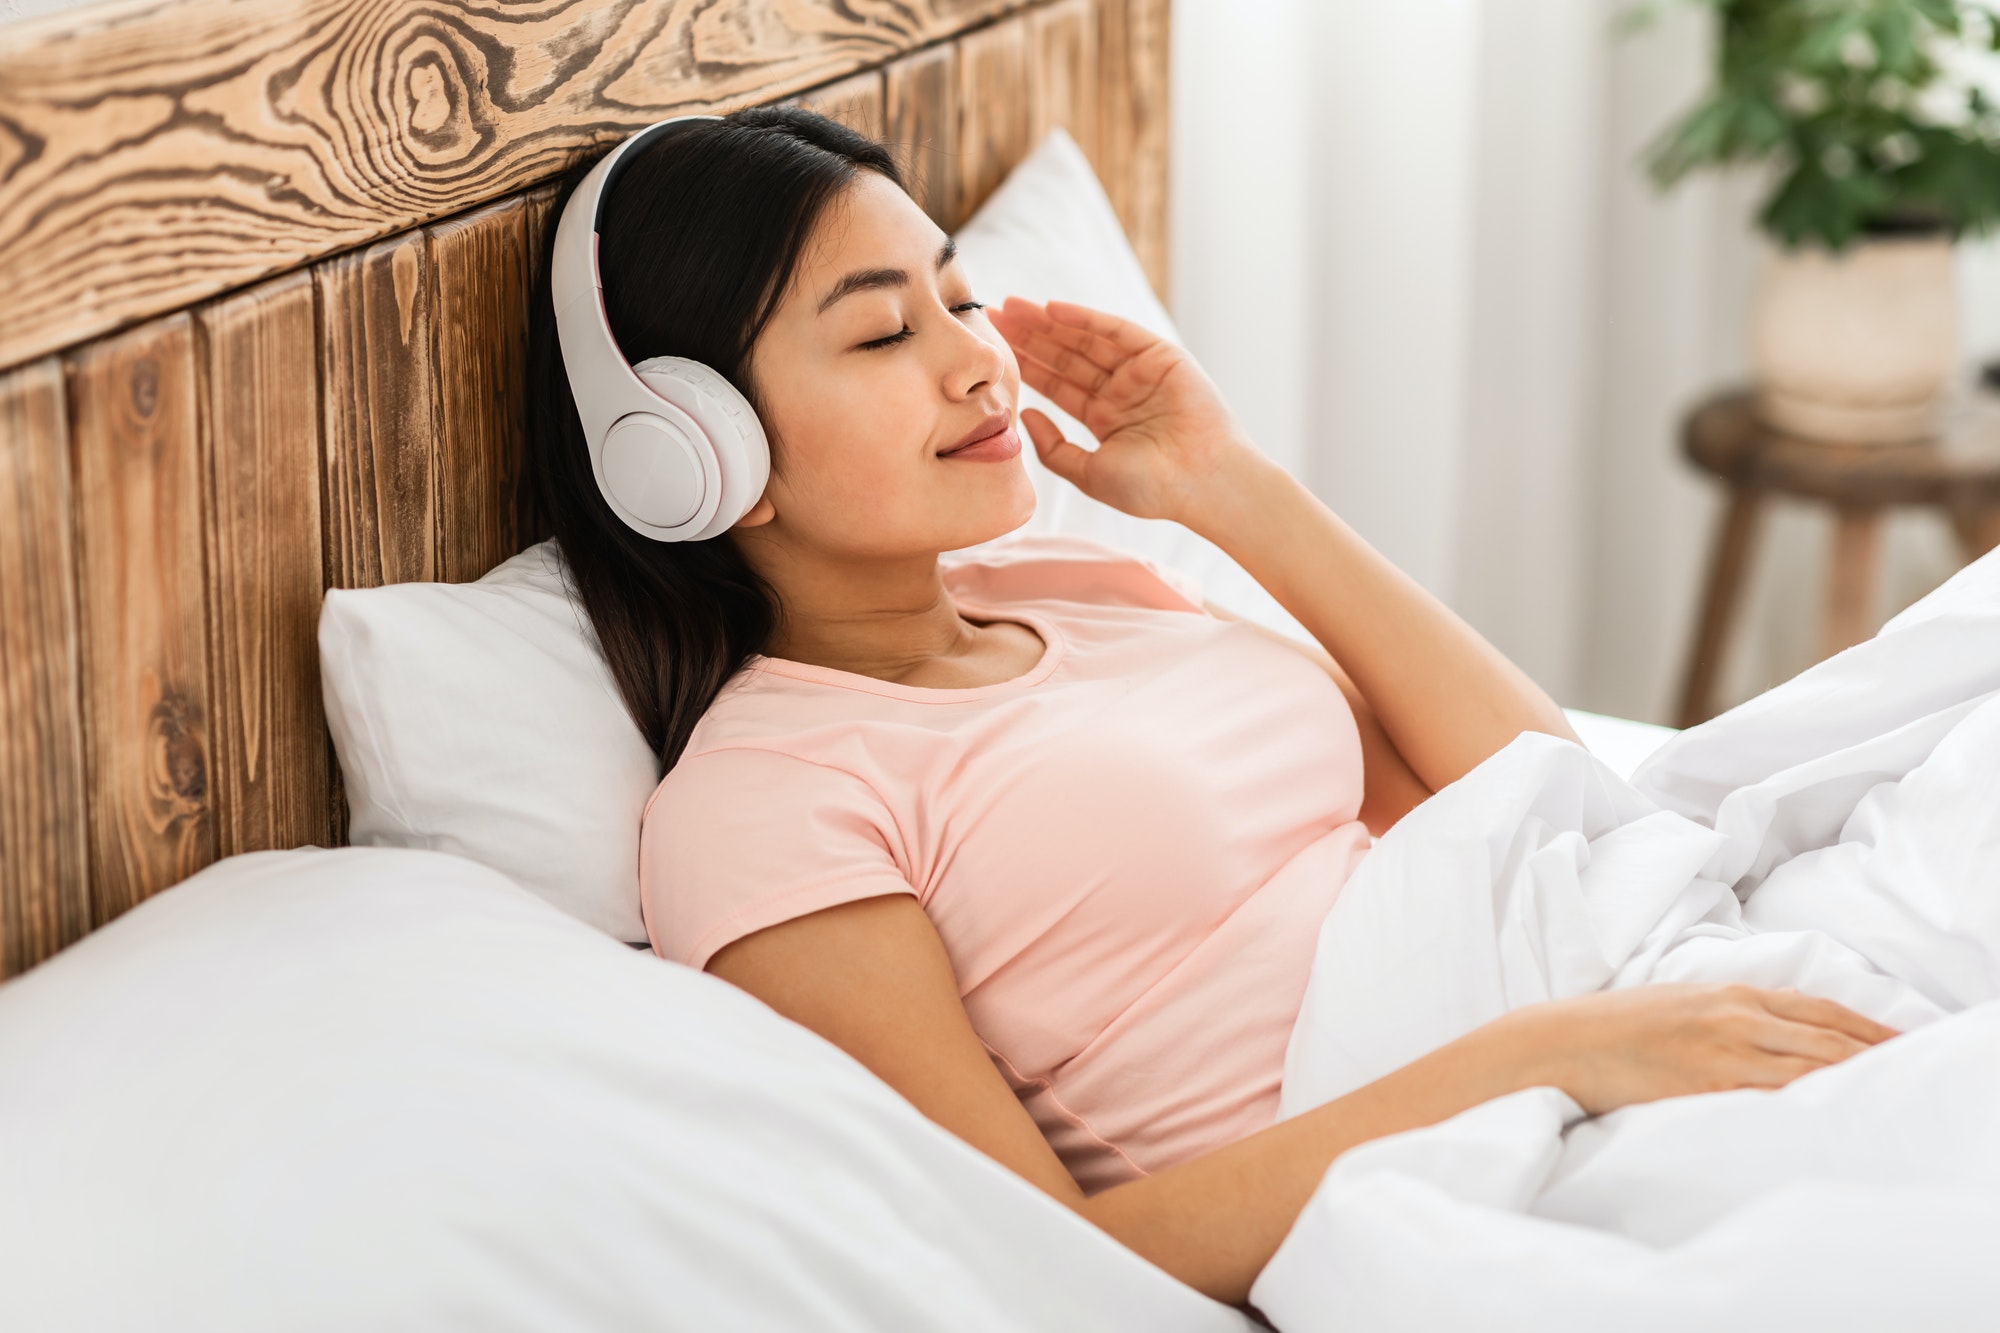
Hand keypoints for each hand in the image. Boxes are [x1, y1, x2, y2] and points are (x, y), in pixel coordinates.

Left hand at [987, 297, 1263, 525]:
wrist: (1201, 483)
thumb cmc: (1150, 488)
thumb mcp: (1088, 473)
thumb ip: (1053, 447)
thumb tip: (1024, 414)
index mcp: (1105, 419)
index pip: (1057, 385)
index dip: (1026, 366)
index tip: (993, 350)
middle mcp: (1121, 391)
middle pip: (1066, 357)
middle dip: (1030, 337)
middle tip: (992, 316)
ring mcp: (1140, 371)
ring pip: (1086, 340)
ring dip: (1048, 322)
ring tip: (1012, 307)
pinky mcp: (1160, 355)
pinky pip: (1116, 331)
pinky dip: (1085, 318)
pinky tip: (1052, 309)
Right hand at [1498, 983, 1898, 1115]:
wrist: (1562, 1043)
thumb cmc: (1615, 1028)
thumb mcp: (1680, 1004)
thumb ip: (1728, 1014)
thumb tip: (1772, 1032)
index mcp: (1729, 994)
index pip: (1820, 1009)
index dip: (1868, 1027)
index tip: (1901, 1042)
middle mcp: (1735, 1017)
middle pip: (1828, 1037)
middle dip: (1878, 1053)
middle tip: (1916, 1067)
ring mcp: (1722, 1051)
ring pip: (1811, 1066)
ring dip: (1856, 1078)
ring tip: (1891, 1092)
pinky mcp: (1706, 1084)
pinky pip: (1773, 1097)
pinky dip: (1811, 1103)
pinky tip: (1835, 1113)